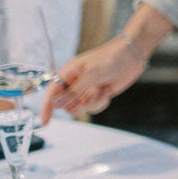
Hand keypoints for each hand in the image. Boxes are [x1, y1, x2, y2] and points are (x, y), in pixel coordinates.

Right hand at [42, 4, 172, 123]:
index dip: (47, 108)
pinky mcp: (97, 95)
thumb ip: (73, 91)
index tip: (45, 122)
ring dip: (91, 102)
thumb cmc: (110, 58)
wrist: (132, 56)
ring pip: (80, 109)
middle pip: (66, 105)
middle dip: (78, 103)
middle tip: (90, 93)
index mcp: (68, 73)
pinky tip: (107, 91)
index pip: (52, 93)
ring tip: (100, 89)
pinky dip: (100, 103)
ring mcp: (86, 90)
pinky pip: (93, 108)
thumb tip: (56, 103)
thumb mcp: (91, 75)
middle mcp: (75, 83)